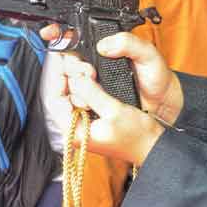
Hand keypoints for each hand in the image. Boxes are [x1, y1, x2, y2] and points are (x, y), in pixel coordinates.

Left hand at [56, 32, 181, 164]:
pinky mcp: (91, 120)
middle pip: (61, 95)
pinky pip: (81, 99)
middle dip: (69, 75)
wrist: (152, 147)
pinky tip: (90, 76)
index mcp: (74, 132)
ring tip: (87, 67)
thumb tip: (76, 76)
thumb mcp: (114, 110)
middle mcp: (74, 130)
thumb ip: (93, 93)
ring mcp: (82, 125)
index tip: (62, 59)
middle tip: (79, 60)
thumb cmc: (137, 135)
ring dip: (77, 79)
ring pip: (71, 95)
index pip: (54, 100)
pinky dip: (85, 86)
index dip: (56, 76)